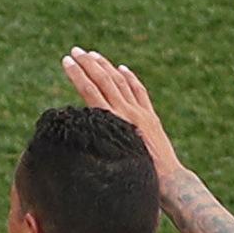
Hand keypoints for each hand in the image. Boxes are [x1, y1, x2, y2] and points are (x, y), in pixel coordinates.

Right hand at [61, 47, 183, 179]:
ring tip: (93, 55)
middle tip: (75, 51)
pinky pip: (139, 92)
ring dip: (106, 66)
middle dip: (88, 64)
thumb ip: (98, 142)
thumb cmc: (136, 178)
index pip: (90, 91)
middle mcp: (127, 113)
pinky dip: (130, 78)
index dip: (77, 75)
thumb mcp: (111, 161)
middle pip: (104, 81)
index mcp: (114, 122)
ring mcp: (140, 113)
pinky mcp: (150, 117)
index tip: (66, 61)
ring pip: (121, 82)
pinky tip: (122, 69)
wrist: (167, 181)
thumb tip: (78, 128)